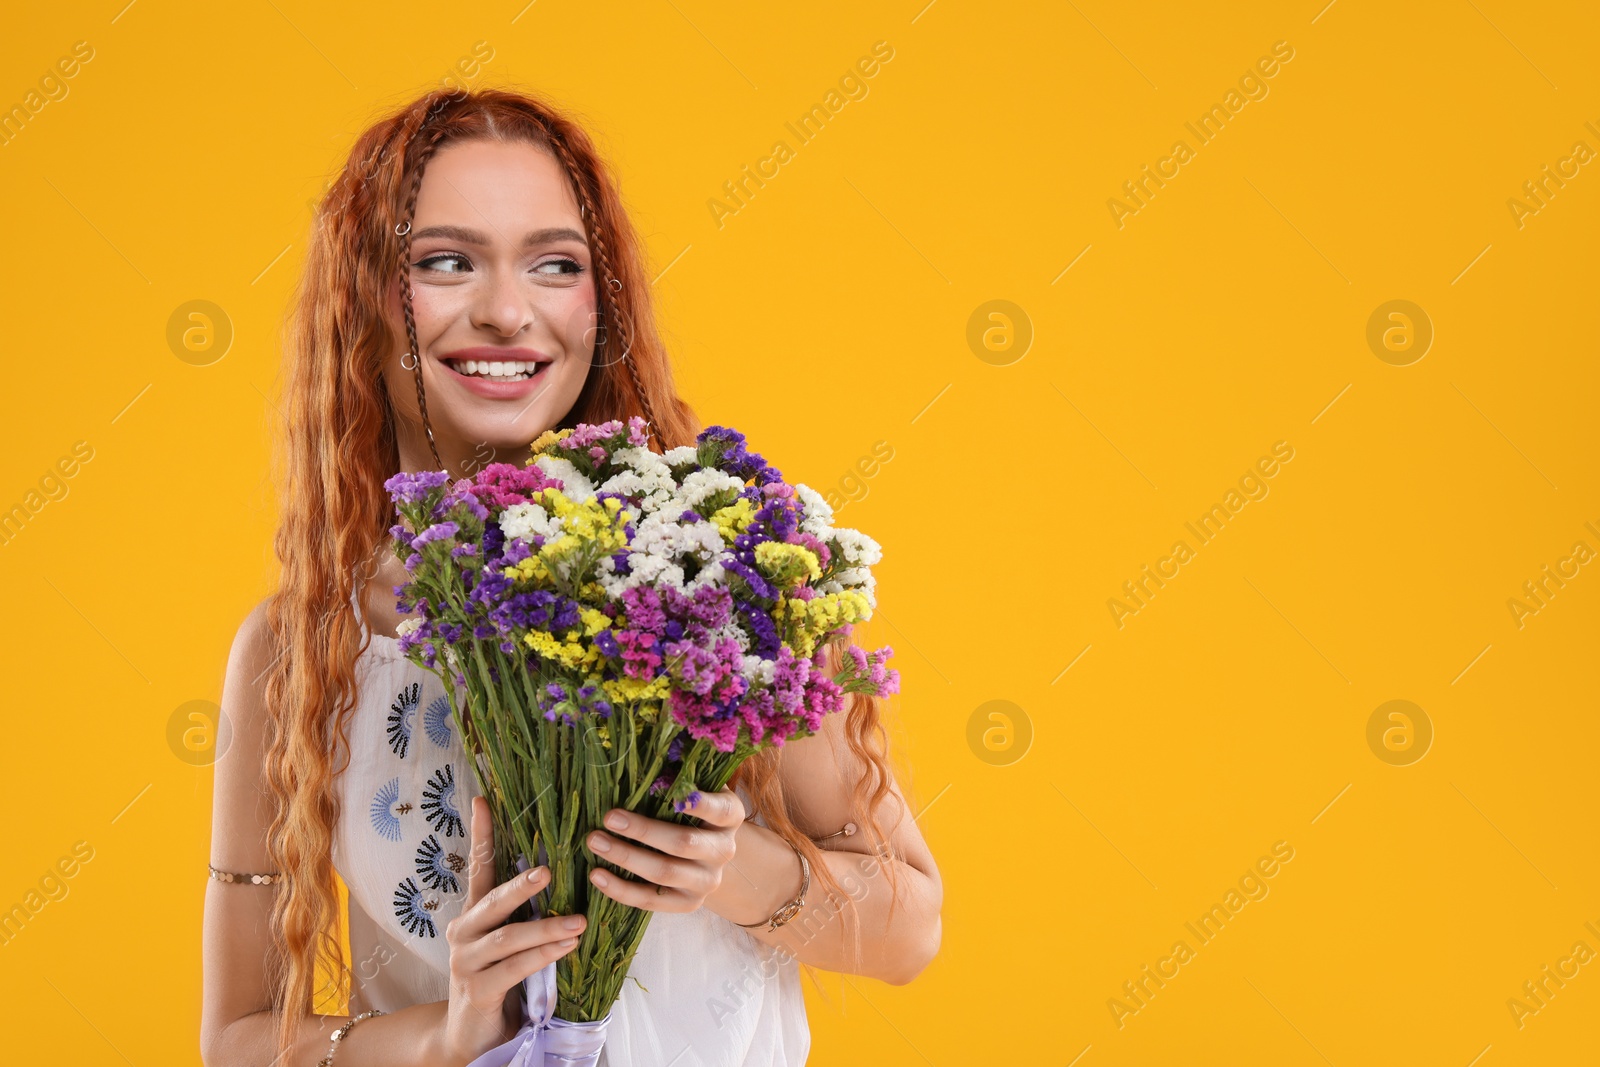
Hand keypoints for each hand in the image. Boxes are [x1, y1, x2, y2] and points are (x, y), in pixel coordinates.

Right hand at [438, 796, 585, 1065]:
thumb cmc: (500, 978)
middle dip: (521, 884)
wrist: (472, 1035)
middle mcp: (463, 930)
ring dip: (546, 927)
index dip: (481, 834)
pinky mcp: (477, 989)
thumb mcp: (511, 940)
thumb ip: (526, 913)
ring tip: (579, 921)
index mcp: (473, 913)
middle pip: (493, 899)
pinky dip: (542, 956)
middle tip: (548, 870)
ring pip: (508, 936)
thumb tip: (560, 874)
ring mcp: (466, 960)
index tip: (482, 799)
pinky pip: (513, 968)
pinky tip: (566, 947)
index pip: (478, 867)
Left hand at [585, 787, 744, 911]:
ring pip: (664, 874)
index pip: (719, 810)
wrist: (708, 855)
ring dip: (626, 857)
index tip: (675, 796)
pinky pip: (651, 901)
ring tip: (595, 841)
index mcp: (730, 816)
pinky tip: (596, 875)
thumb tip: (643, 750)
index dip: (701, 804)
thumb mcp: (696, 789)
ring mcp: (707, 881)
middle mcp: (724, 850)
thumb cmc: (691, 810)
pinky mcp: (688, 904)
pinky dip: (621, 890)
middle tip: (608, 817)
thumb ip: (679, 775)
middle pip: (684, 843)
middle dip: (643, 831)